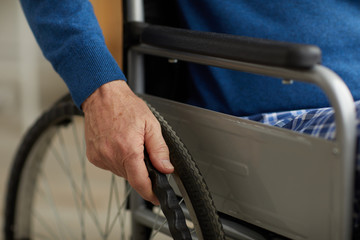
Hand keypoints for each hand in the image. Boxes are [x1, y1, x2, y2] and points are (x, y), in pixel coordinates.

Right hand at [82, 80, 173, 204]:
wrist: (102, 96)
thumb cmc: (126, 106)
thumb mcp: (151, 125)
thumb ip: (159, 150)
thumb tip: (166, 168)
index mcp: (128, 149)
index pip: (140, 182)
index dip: (150, 193)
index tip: (156, 197)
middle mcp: (111, 156)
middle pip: (131, 177)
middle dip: (141, 170)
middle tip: (142, 150)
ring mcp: (100, 157)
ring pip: (121, 172)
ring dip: (129, 164)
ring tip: (129, 143)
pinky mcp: (93, 156)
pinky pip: (111, 166)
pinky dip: (118, 160)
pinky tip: (118, 144)